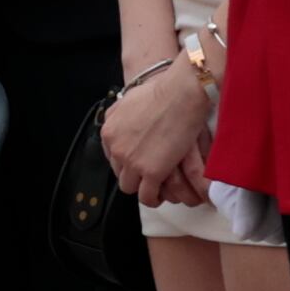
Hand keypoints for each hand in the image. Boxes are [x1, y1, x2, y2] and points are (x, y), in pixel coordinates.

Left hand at [99, 52, 216, 204]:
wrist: (180, 95)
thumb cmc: (161, 92)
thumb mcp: (128, 100)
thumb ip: (120, 114)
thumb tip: (121, 120)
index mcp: (109, 132)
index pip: (111, 157)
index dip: (126, 161)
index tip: (138, 162)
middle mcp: (116, 149)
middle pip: (119, 173)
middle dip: (133, 175)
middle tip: (149, 174)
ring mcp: (132, 162)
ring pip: (129, 188)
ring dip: (142, 188)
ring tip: (156, 186)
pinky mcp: (152, 172)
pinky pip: (146, 197)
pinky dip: (153, 198)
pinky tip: (162, 195)